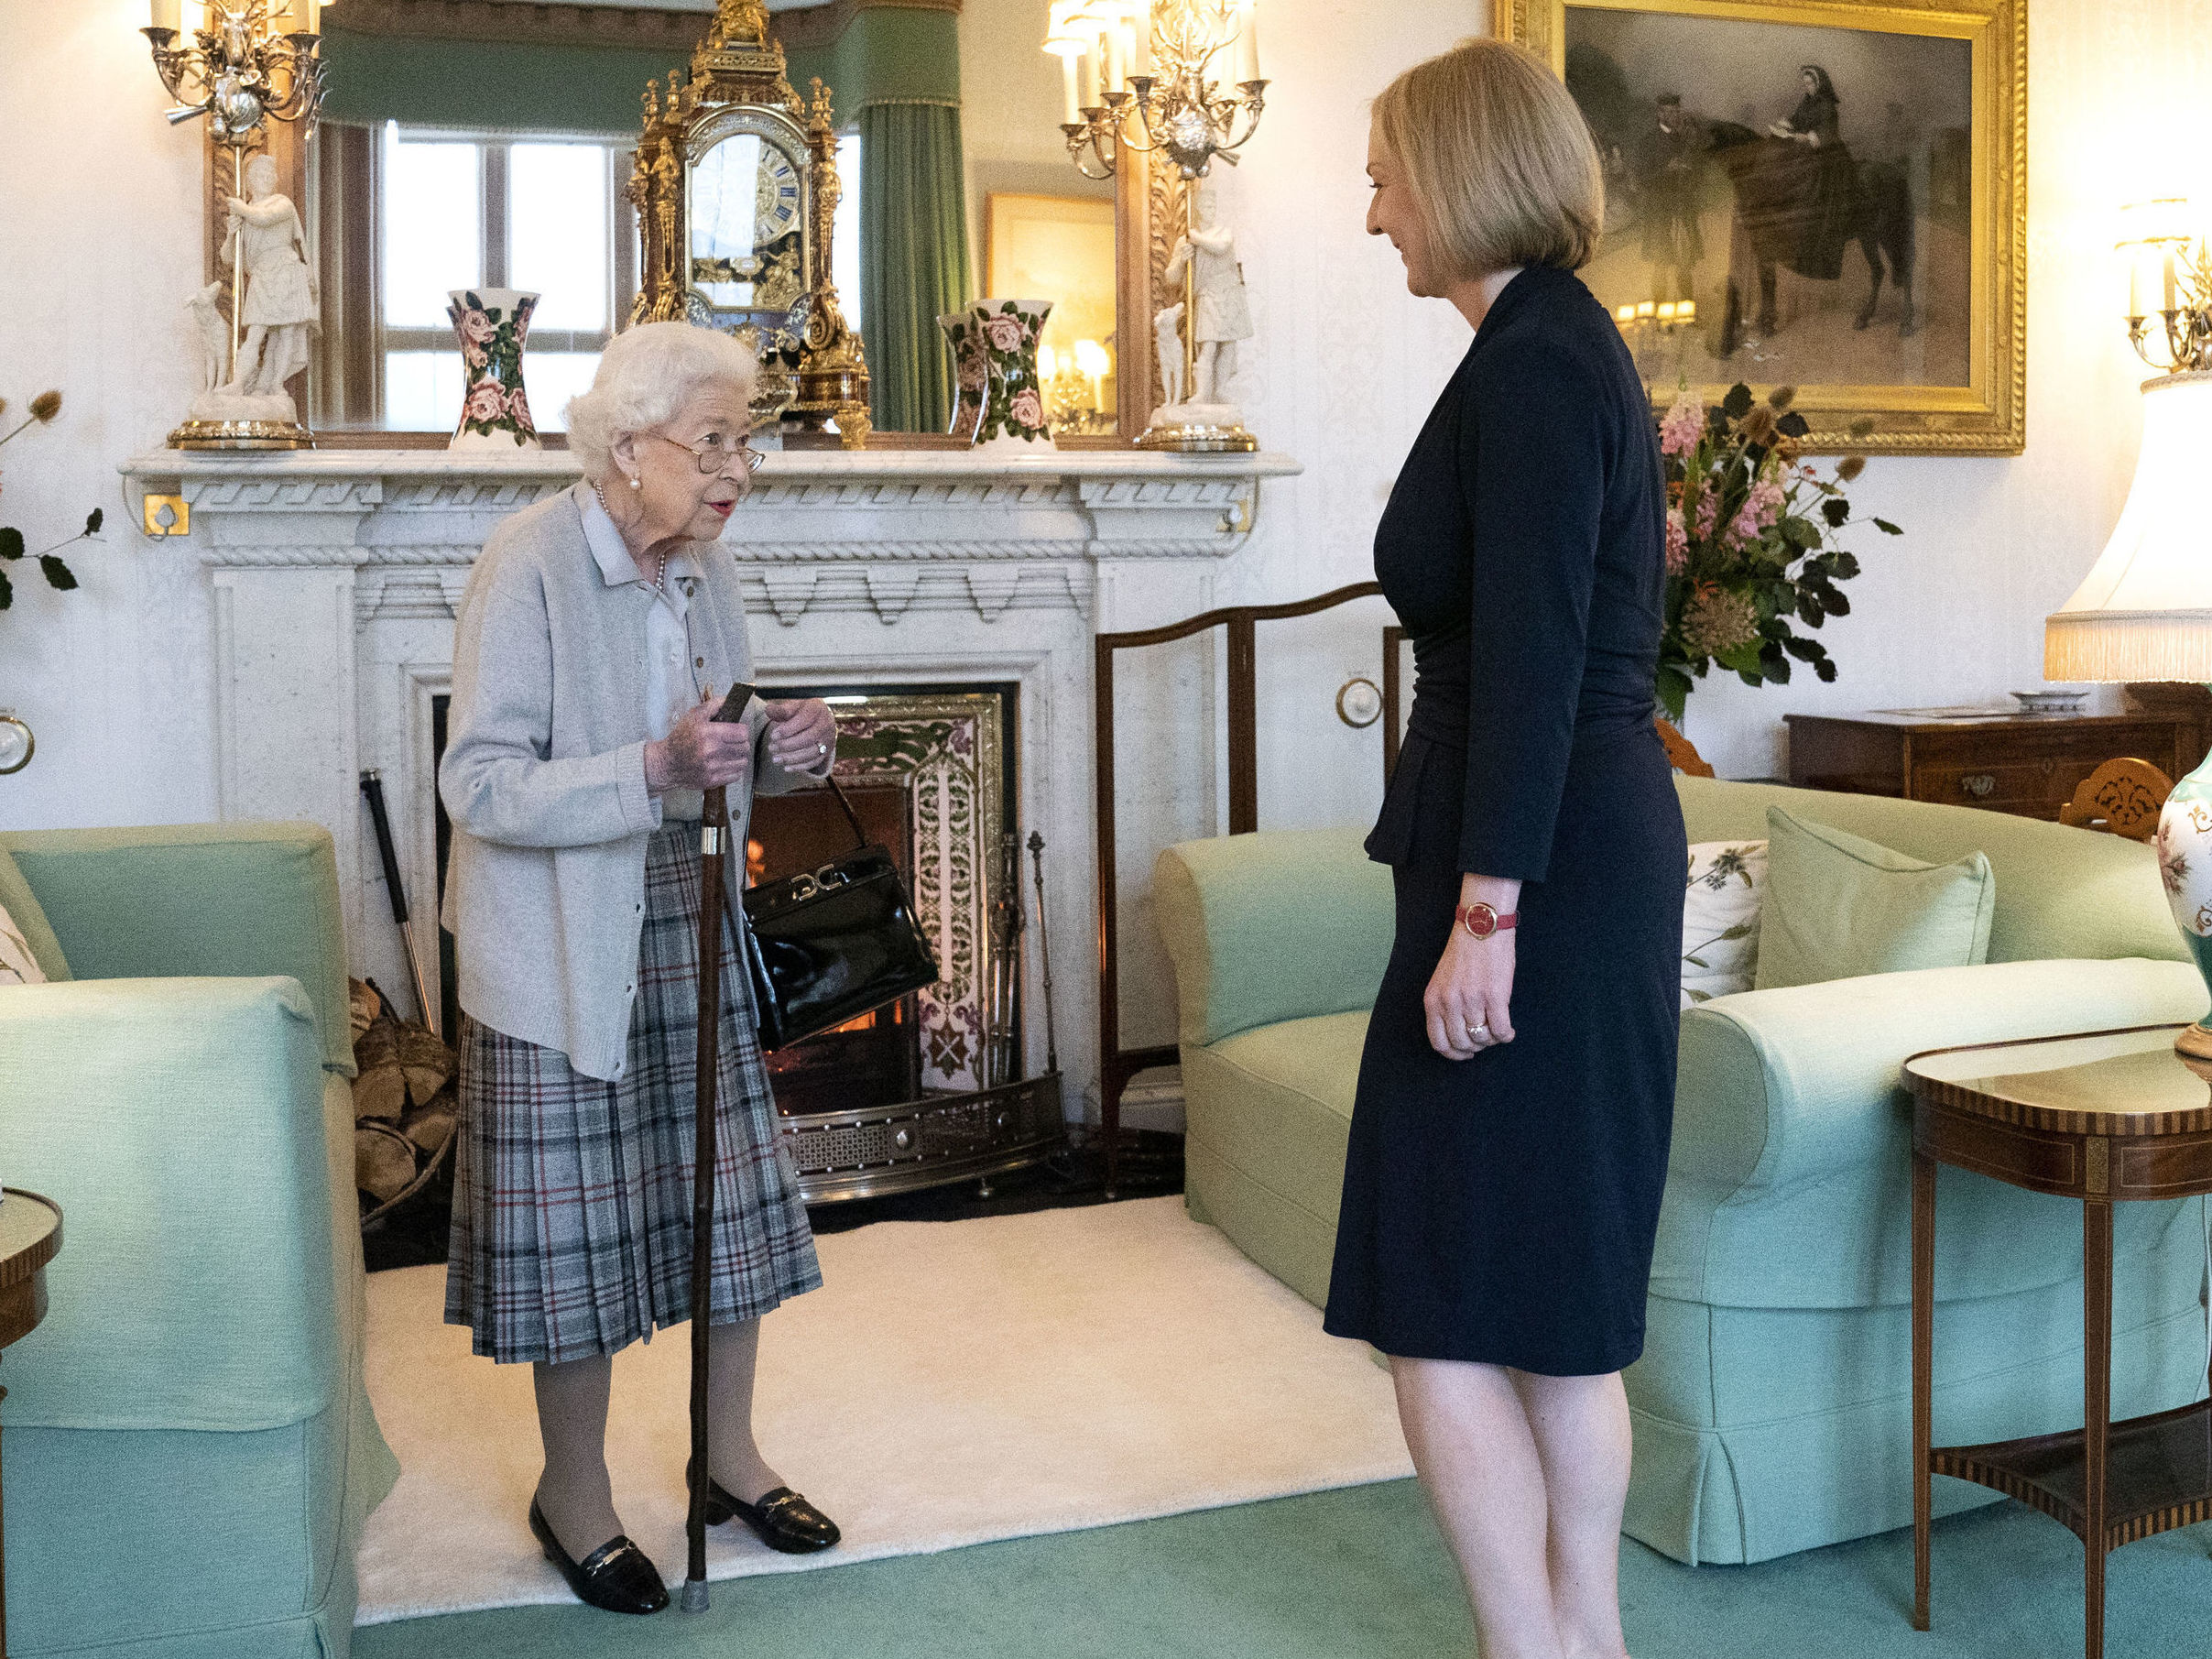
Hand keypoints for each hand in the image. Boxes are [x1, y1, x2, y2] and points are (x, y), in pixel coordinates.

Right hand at [646, 694, 752, 792]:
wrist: (667, 762)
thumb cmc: (681, 737)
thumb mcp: (694, 715)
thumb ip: (714, 705)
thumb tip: (730, 700)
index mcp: (709, 733)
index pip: (743, 732)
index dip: (742, 730)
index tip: (737, 731)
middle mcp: (712, 751)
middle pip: (745, 747)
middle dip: (741, 743)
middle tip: (733, 742)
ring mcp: (712, 767)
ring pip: (743, 762)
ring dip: (739, 757)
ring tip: (730, 753)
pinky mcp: (712, 780)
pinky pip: (736, 775)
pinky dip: (734, 770)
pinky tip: (725, 764)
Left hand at [762, 698, 835, 773]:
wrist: (821, 718)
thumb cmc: (803, 711)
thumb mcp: (794, 706)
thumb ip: (781, 709)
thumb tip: (768, 710)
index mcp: (816, 709)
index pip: (803, 721)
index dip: (787, 730)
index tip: (772, 736)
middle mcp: (825, 724)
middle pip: (808, 739)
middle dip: (787, 745)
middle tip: (771, 748)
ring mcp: (828, 739)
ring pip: (811, 753)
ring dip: (792, 758)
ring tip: (775, 759)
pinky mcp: (827, 751)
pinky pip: (815, 762)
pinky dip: (800, 766)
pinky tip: (786, 768)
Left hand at [1423, 876, 1520, 1061]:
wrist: (1481, 928)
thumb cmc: (1464, 953)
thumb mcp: (1442, 981)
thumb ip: (1444, 1006)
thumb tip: (1459, 1033)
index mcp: (1433, 1000)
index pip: (1439, 1042)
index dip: (1454, 1054)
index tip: (1465, 1053)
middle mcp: (1450, 1003)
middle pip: (1462, 1044)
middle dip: (1476, 1047)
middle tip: (1484, 1038)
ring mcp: (1471, 1001)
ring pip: (1482, 1039)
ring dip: (1492, 1040)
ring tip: (1497, 1031)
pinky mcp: (1494, 997)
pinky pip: (1501, 1030)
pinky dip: (1506, 1035)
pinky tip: (1509, 1030)